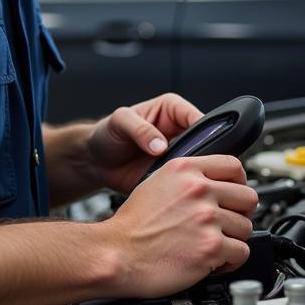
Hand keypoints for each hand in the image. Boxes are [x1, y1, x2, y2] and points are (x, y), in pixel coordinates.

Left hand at [87, 92, 203, 194]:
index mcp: (174, 110)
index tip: (203, 148)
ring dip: (195, 174)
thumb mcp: (119, 122)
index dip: (206, 133)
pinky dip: (186, 189)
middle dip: (204, 156)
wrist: (97, 162)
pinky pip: (187, 183)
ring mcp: (180, 156)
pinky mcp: (175, 176)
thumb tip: (160, 145)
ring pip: (201, 165)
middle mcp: (181, 132)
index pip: (199, 118)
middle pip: (207, 143)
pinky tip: (179, 194)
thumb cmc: (108, 133)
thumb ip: (140, 129)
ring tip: (182, 181)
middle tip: (191, 169)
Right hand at [98, 154, 258, 297]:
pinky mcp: (211, 247)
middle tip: (227, 223)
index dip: (239, 183)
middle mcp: (199, 190)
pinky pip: (241, 253)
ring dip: (233, 239)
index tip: (235, 195)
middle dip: (240, 213)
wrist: (117, 254)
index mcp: (186, 169)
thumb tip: (213, 183)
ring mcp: (207, 218)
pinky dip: (230, 261)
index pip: (234, 165)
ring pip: (246, 227)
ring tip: (214, 244)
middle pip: (248, 196)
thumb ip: (188, 178)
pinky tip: (213, 261)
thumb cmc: (132, 225)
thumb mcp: (156, 182)